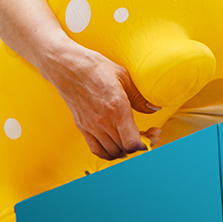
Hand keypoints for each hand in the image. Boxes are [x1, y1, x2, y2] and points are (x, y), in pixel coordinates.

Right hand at [40, 41, 158, 160]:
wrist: (68, 67)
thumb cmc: (96, 68)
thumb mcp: (124, 77)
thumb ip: (139, 97)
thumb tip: (153, 109)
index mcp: (117, 109)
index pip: (132, 143)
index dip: (144, 145)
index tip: (150, 137)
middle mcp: (103, 122)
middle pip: (125, 149)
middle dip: (139, 146)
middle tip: (146, 135)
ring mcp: (91, 127)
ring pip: (112, 152)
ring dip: (124, 150)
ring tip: (130, 139)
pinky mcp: (83, 128)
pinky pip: (97, 150)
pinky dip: (108, 153)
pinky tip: (115, 144)